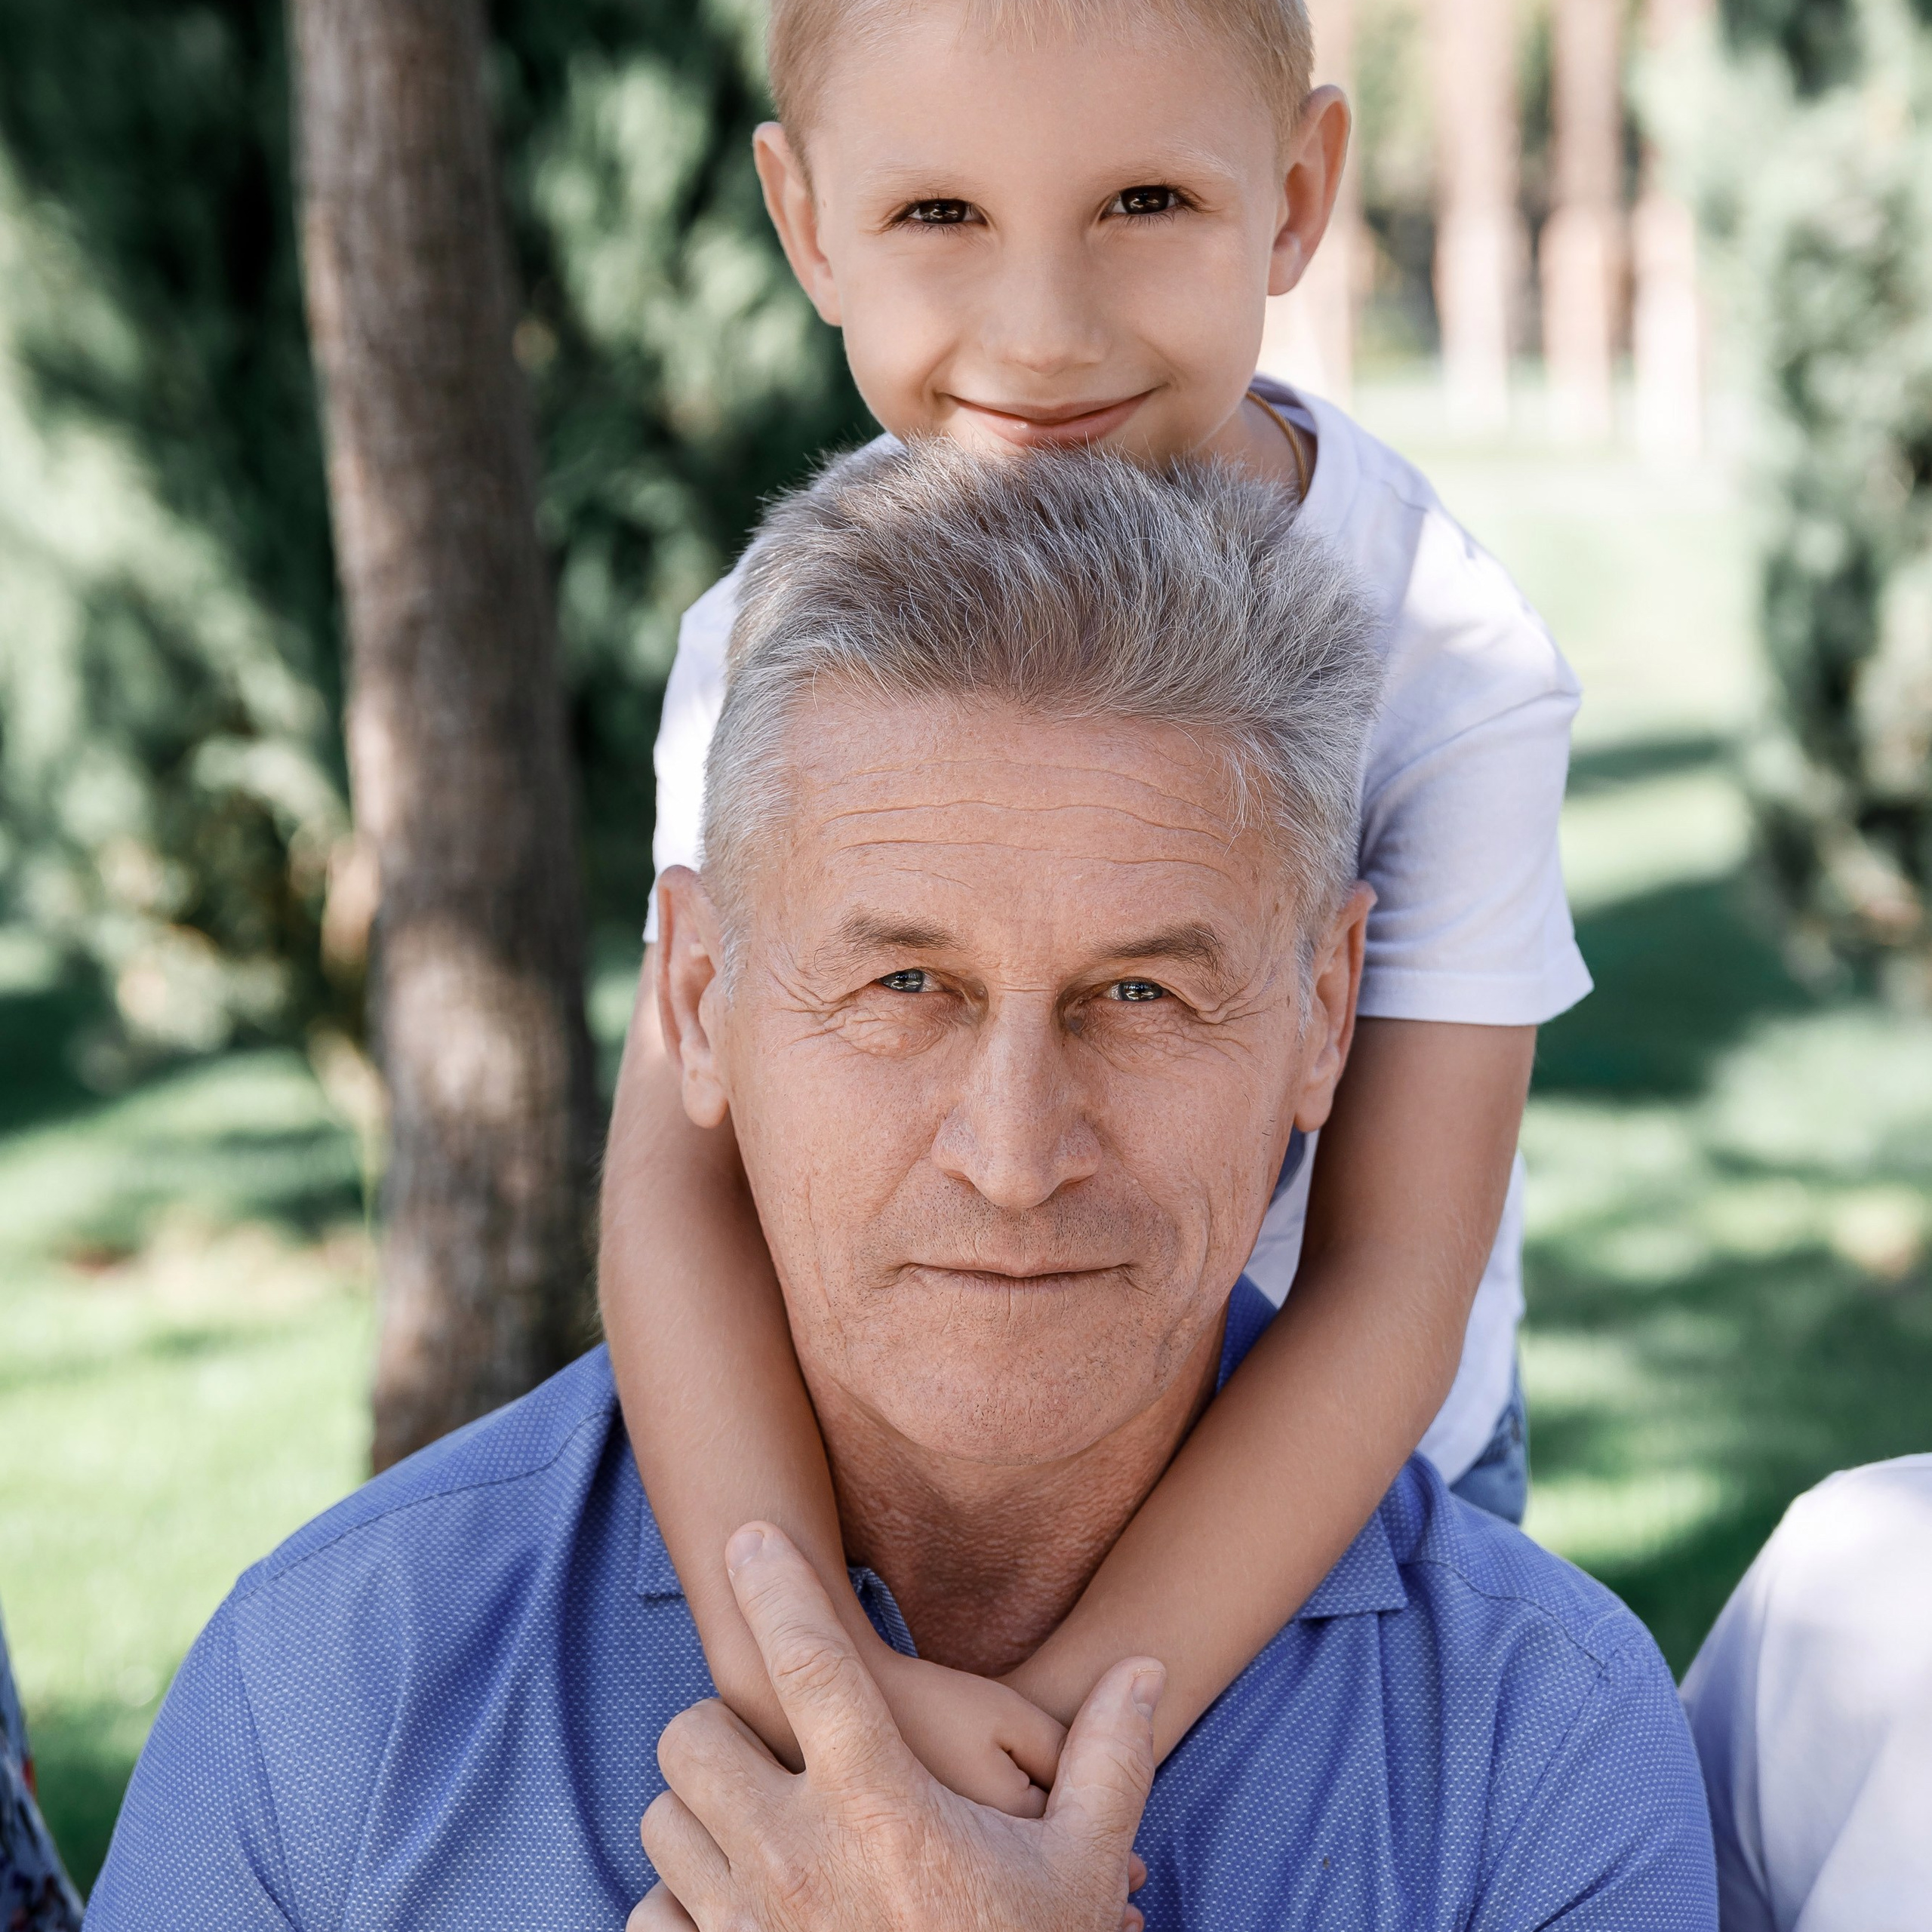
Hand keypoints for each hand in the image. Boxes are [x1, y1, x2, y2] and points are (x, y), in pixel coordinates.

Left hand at [633, 1522, 1161, 1931]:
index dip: (776, 1586)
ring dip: (700, 1811)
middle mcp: (792, 1857)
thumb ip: (1108, 1759)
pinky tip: (733, 1903)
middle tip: (770, 1751)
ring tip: (758, 1821)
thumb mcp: (1080, 1866)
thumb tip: (1145, 1668)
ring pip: (662, 1818)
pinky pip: (649, 1914)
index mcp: (878, 1805)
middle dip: (723, 1729)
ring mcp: (740, 1929)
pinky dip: (679, 1901)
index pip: (808, 1661)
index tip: (748, 1536)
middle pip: (693, 1736)